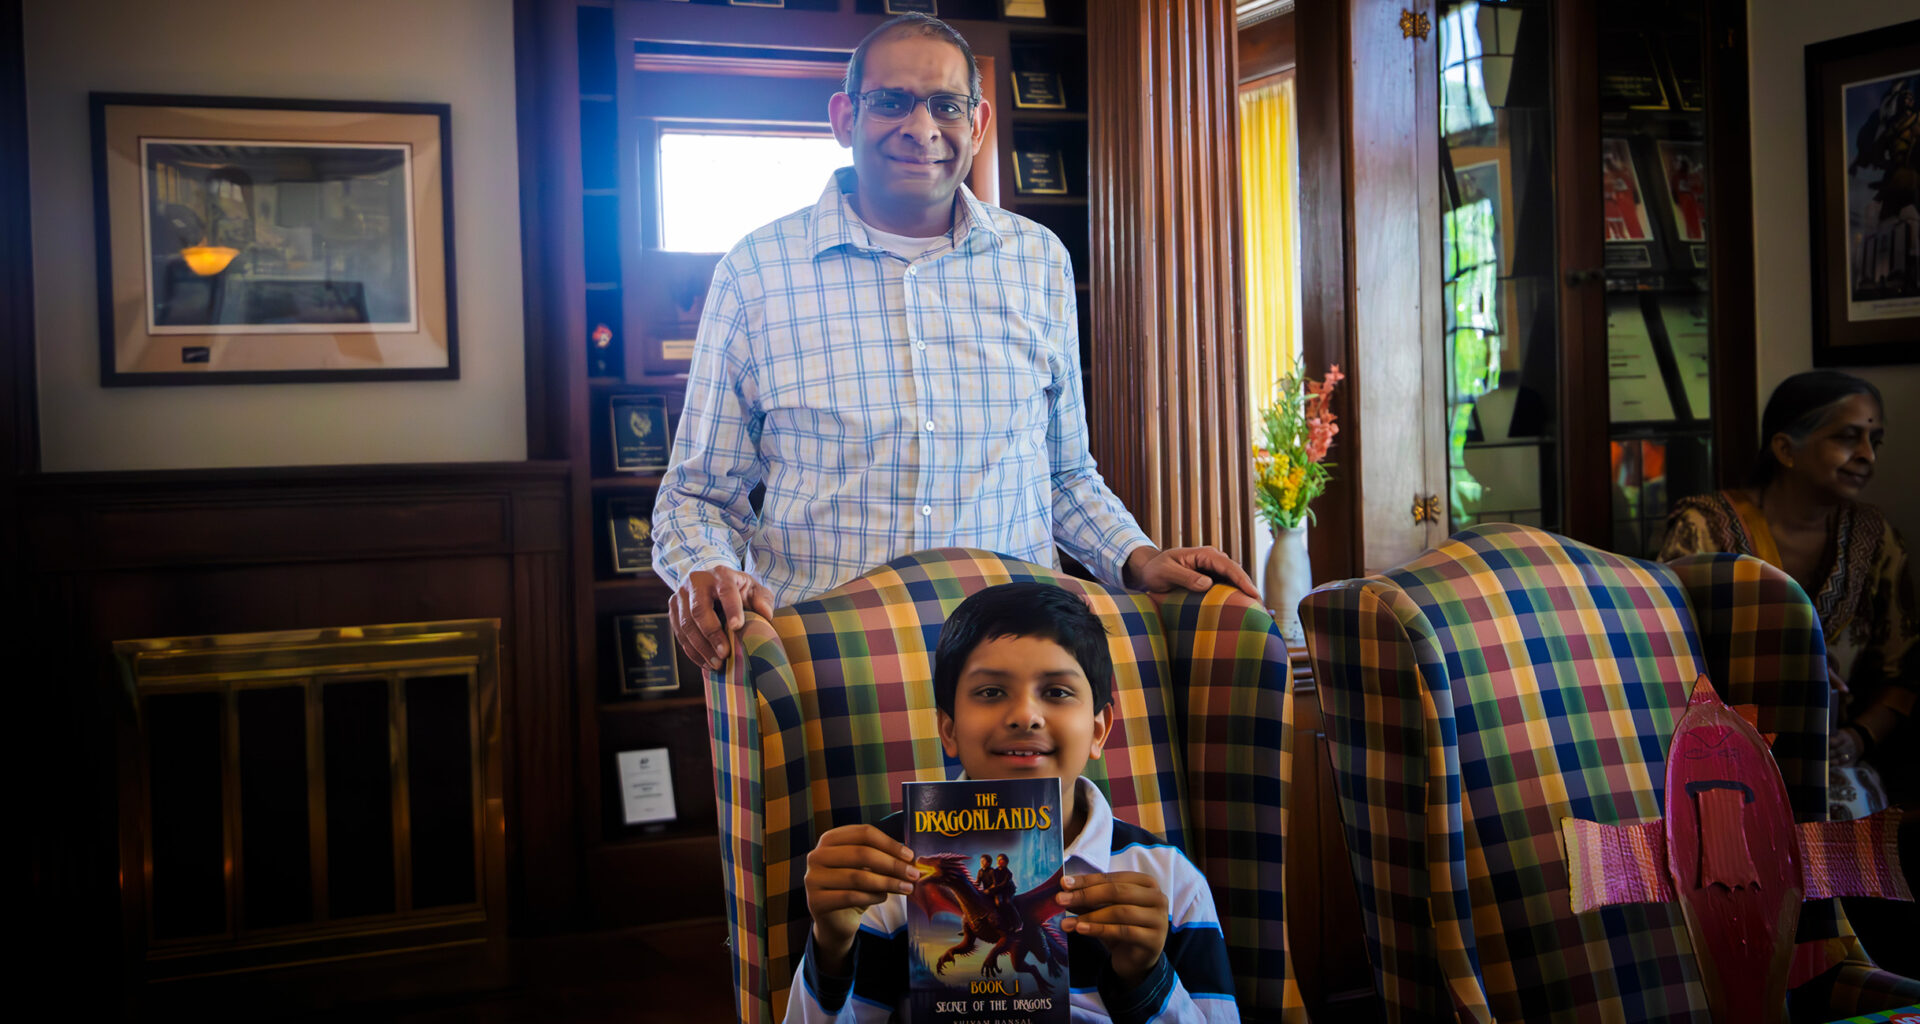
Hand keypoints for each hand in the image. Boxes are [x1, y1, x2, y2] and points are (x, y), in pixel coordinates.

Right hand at [669, 566, 774, 670]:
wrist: (711, 585)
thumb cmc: (736, 590)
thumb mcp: (753, 589)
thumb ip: (762, 599)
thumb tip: (765, 613)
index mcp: (721, 575)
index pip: (726, 590)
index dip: (731, 609)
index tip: (737, 627)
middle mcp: (696, 582)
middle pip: (699, 610)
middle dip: (712, 634)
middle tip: (725, 654)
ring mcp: (681, 596)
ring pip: (686, 624)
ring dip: (701, 647)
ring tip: (717, 663)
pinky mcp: (673, 610)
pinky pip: (679, 634)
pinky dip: (692, 651)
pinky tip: (705, 662)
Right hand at [803, 825, 917, 974]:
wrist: (836, 920)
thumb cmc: (854, 888)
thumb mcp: (866, 868)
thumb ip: (881, 858)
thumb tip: (909, 858)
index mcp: (830, 839)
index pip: (863, 833)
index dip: (889, 843)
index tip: (910, 855)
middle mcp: (817, 855)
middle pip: (861, 853)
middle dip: (892, 864)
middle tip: (913, 874)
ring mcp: (813, 878)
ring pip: (858, 877)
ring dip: (887, 882)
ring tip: (906, 888)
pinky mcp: (816, 901)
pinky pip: (851, 896)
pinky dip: (872, 897)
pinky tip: (883, 898)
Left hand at [1056, 870, 1168, 987]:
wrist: (1136, 961)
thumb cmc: (1121, 928)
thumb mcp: (1104, 910)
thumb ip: (1089, 899)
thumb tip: (1065, 888)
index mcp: (1146, 883)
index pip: (1112, 878)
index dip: (1087, 880)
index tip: (1063, 883)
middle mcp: (1157, 898)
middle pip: (1117, 892)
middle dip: (1085, 895)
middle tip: (1061, 900)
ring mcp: (1158, 919)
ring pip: (1120, 912)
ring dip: (1090, 916)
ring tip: (1067, 922)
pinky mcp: (1154, 940)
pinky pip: (1123, 932)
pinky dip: (1100, 930)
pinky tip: (1081, 930)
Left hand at [1124, 545, 1260, 600]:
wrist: (1149, 570)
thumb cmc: (1155, 570)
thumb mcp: (1166, 572)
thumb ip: (1185, 577)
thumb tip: (1207, 584)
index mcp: (1204, 554)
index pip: (1228, 566)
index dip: (1242, 580)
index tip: (1253, 594)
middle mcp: (1213, 559)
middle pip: (1237, 573)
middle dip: (1250, 588)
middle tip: (1262, 608)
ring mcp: (1214, 569)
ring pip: (1235, 581)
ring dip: (1246, 594)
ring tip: (1259, 612)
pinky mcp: (1212, 579)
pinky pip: (1228, 587)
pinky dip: (1237, 597)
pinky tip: (1244, 609)